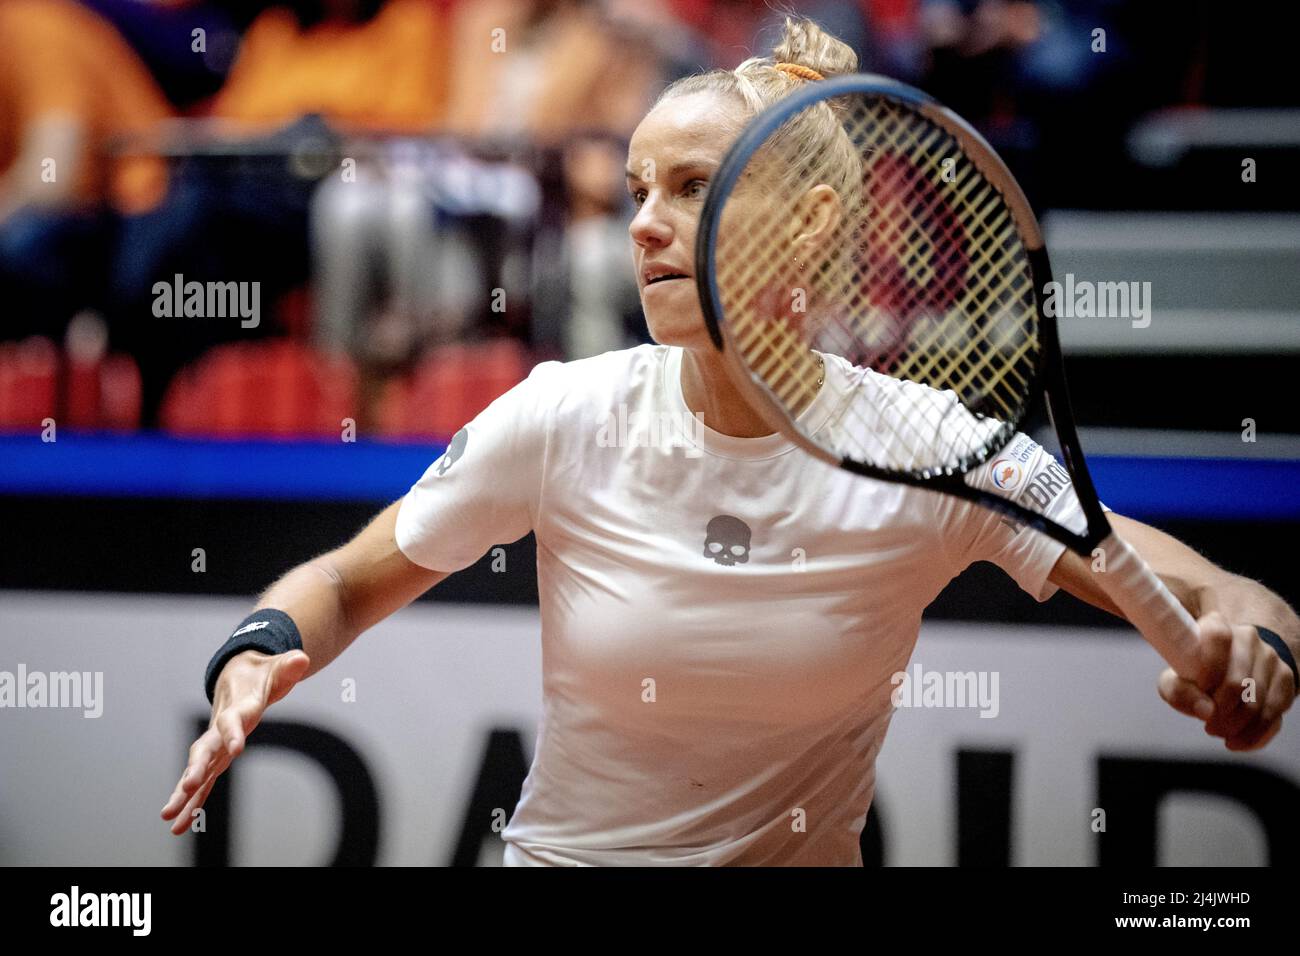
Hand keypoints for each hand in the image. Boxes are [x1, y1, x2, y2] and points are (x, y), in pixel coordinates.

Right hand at [160, 648, 310, 834]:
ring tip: (170, 817)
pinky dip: (192, 801)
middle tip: (188, 786)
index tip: (236, 750)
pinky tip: (180, 824)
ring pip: (199, 770)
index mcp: (237, 707)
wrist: (237, 674)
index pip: (233, 721)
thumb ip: (288, 667)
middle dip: (197, 768)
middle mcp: (220, 728)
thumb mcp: (277, 668)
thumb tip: (301, 659)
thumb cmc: (261, 674)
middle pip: (206, 749)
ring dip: (185, 793)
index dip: (234, 733)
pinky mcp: (216, 757)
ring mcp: (215, 744)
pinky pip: (204, 781)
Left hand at [1158, 611, 1295, 750]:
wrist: (1231, 664)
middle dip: (1221, 712)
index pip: (1217, 636)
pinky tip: (1236, 741)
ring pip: (1257, 701)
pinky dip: (1254, 734)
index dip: (1209, 666)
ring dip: (1236, 726)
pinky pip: (1275, 713)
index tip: (1202, 688)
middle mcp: (1247, 637)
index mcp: (1216, 625)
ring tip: (1218, 732)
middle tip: (1208, 725)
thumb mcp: (1174, 677)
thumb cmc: (1195, 672)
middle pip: (1238, 680)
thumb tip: (1206, 711)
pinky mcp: (1286, 678)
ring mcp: (1270, 657)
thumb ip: (1178, 690)